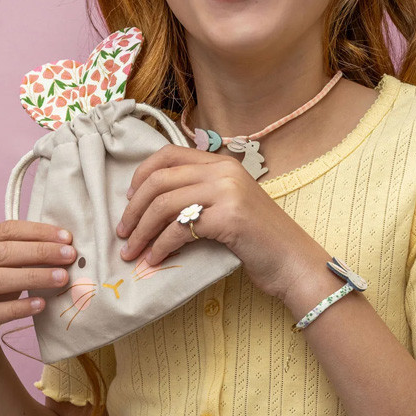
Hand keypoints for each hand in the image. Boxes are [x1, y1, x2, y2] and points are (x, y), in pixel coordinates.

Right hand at [0, 221, 78, 373]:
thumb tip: (64, 245)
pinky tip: (41, 304)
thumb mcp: (6, 273)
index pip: (3, 231)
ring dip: (32, 277)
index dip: (37, 232)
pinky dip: (17, 308)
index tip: (67, 238)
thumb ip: (25, 257)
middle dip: (39, 252)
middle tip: (69, 256)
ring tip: (61, 279)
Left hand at [117, 145, 328, 299]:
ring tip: (131, 251)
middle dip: (134, 208)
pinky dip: (160, 246)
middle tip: (122, 232)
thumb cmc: (258, 239)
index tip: (128, 199)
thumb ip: (200, 193)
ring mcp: (227, 192)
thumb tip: (152, 202)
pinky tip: (154, 260)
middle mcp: (224, 171)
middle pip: (160, 180)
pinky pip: (179, 229)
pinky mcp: (228, 218)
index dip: (141, 175)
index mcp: (222, 163)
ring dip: (141, 230)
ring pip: (164, 204)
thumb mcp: (229, 204)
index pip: (169, 154)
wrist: (293, 261)